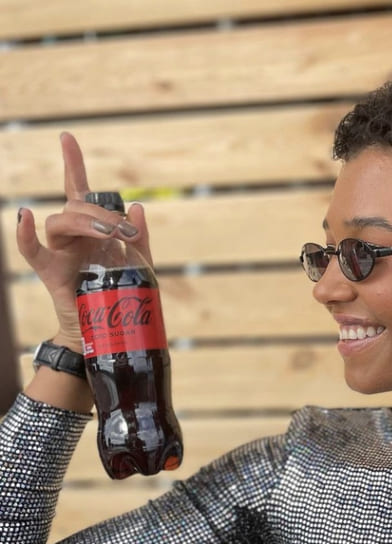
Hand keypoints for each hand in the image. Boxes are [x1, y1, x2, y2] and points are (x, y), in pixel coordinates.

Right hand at [16, 132, 152, 350]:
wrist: (105, 330)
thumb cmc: (120, 296)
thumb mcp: (140, 266)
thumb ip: (139, 238)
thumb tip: (137, 207)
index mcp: (91, 228)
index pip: (79, 191)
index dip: (72, 163)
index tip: (66, 136)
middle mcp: (71, 235)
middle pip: (77, 207)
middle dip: (104, 214)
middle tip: (126, 231)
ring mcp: (58, 250)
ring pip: (61, 221)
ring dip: (85, 222)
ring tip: (109, 234)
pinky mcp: (49, 270)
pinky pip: (30, 249)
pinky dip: (24, 234)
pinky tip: (24, 216)